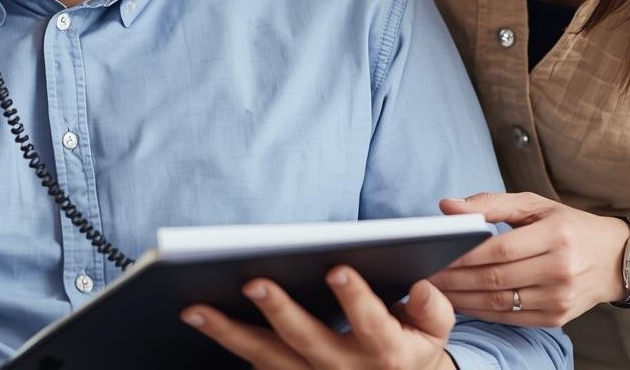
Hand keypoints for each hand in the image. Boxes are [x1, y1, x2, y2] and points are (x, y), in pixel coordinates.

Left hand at [182, 266, 455, 369]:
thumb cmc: (412, 346)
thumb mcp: (434, 332)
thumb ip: (431, 308)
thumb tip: (419, 287)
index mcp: (385, 352)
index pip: (370, 324)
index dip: (355, 298)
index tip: (338, 269)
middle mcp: (344, 369)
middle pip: (306, 342)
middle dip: (279, 311)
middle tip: (253, 281)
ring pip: (266, 357)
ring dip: (229, 333)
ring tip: (194, 308)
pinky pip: (255, 365)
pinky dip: (227, 344)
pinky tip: (200, 319)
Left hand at [428, 192, 629, 326]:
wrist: (615, 261)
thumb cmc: (570, 227)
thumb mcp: (537, 205)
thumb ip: (491, 204)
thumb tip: (447, 206)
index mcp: (557, 235)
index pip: (500, 249)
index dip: (464, 254)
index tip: (435, 254)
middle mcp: (561, 269)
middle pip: (495, 278)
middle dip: (454, 279)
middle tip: (425, 276)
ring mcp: (560, 298)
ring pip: (499, 302)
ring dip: (462, 298)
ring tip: (435, 291)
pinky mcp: (557, 318)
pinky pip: (510, 318)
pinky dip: (481, 312)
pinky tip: (461, 303)